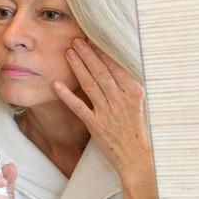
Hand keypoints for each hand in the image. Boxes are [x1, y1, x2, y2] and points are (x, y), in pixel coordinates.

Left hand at [53, 38, 157, 198]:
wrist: (140, 160)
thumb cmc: (142, 132)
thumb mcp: (142, 105)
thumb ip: (129, 87)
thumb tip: (118, 68)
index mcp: (134, 93)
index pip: (115, 66)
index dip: (102, 52)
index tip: (92, 38)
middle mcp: (121, 100)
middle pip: (101, 71)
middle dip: (87, 54)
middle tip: (76, 39)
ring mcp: (108, 113)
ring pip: (90, 85)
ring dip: (78, 67)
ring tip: (68, 52)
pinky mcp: (96, 126)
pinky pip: (79, 108)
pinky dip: (67, 96)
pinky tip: (56, 84)